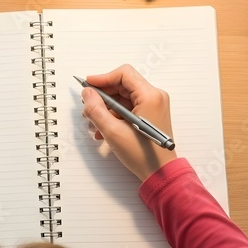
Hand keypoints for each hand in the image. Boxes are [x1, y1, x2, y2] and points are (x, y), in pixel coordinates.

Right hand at [81, 64, 176, 180]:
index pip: (124, 74)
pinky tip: (103, 130)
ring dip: (106, 108)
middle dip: (102, 96)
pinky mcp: (149, 115)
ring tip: (94, 124)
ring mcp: (152, 106)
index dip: (103, 78)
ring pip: (122, 97)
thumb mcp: (113, 132)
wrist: (159, 173)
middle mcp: (154, 97)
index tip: (88, 86)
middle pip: (122, 85)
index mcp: (150, 96)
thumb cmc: (143, 155)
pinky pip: (127, 107)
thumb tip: (87, 94)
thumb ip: (96, 110)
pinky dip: (114, 115)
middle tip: (88, 108)